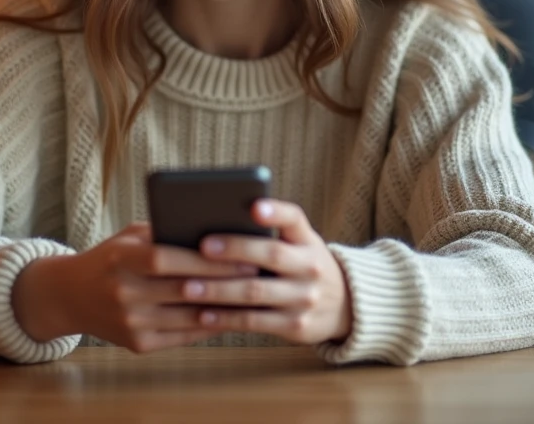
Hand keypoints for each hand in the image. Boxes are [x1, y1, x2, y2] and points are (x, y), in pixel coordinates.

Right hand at [12, 222, 257, 352]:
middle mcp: (122, 293)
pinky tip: (229, 314)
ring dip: (223, 307)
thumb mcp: (129, 237)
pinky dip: (208, 326)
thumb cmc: (111, 258)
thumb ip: (164, 233)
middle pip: (182, 289)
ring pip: (187, 317)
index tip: (239, 253)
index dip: (203, 259)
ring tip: (251, 295)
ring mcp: (129, 323)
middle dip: (223, 282)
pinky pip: (182, 337)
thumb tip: (216, 231)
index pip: (164, 258)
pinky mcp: (137, 345)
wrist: (71, 296)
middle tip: (257, 273)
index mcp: (119, 259)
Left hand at [183, 200, 353, 344]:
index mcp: (307, 239)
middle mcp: (310, 266)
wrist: (345, 306)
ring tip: (188, 287)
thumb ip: (268, 234)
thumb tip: (211, 223)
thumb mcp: (298, 244)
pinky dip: (227, 319)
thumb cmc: (301, 265)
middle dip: (235, 250)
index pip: (294, 218)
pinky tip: (203, 314)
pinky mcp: (297, 326)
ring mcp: (305, 298)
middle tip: (202, 246)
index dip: (275, 212)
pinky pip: (255, 322)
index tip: (254, 207)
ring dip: (219, 290)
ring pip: (256, 292)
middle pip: (272, 254)